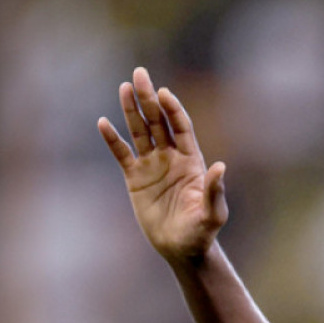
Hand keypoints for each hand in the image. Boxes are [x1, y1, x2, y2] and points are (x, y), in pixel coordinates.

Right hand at [97, 67, 227, 263]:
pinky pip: (122, 154)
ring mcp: (152, 165)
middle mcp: (171, 157)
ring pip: (140, 132)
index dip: (173, 110)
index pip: (181, 127)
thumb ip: (215, 191)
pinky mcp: (135, 178)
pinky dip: (113, 140)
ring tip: (124, 87)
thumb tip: (220, 167)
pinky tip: (103, 123)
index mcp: (191, 160)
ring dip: (132, 110)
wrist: (180, 248)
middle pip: (159, 122)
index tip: (164, 93)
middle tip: (139, 74)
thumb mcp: (212, 214)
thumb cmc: (201, 232)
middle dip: (149, 99)